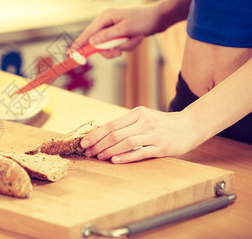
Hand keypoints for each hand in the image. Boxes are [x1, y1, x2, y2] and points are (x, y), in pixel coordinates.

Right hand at [67, 4, 164, 57]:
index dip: (78, 44)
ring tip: (135, 41)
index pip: (87, 33)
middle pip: (98, 43)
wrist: (160, 18)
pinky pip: (118, 46)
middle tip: (118, 53)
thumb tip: (92, 42)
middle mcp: (106, 22)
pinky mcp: (120, 34)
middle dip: (109, 50)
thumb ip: (107, 36)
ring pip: (109, 47)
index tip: (70, 54)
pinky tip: (137, 39)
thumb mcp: (125, 29)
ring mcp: (113, 29)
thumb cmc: (143, 20)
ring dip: (123, 48)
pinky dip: (128, 46)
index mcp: (105, 17)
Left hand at [80, 107, 202, 163]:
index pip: (112, 124)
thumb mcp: (144, 117)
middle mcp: (145, 122)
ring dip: (110, 151)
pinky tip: (115, 160)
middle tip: (89, 152)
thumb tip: (103, 134)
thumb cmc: (162, 124)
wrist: (190, 126)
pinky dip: (126, 157)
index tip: (84, 142)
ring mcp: (154, 134)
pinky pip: (141, 152)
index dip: (96, 134)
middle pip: (116, 134)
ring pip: (126, 143)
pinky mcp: (162, 147)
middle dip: (99, 144)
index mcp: (138, 113)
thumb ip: (127, 124)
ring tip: (99, 157)